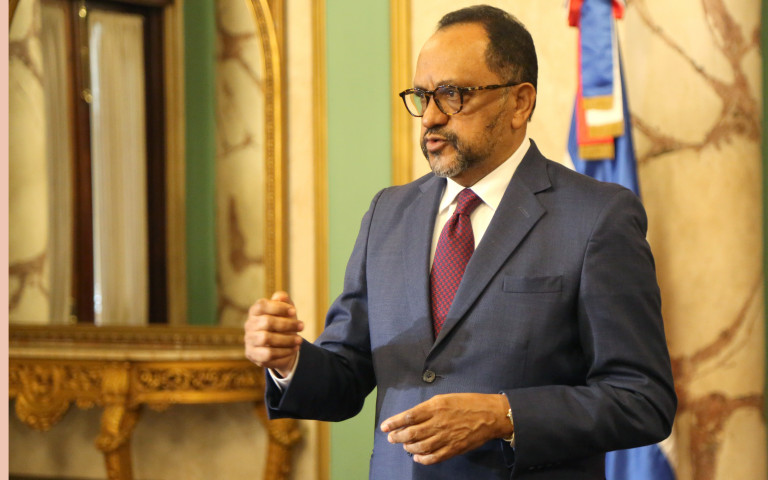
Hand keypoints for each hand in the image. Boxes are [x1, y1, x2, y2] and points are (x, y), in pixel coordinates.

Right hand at [244, 291, 303, 375]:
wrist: (280, 346)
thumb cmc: (283, 324)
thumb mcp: (286, 311)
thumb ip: (284, 301)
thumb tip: (281, 296)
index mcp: (255, 311)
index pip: (262, 305)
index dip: (278, 307)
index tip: (294, 311)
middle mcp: (249, 325)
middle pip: (267, 322)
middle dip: (287, 324)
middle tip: (302, 326)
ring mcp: (249, 341)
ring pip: (267, 339)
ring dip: (287, 340)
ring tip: (300, 340)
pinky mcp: (252, 355)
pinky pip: (268, 354)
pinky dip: (284, 352)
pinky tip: (294, 349)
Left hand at [380, 393, 511, 464]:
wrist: (490, 415)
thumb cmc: (468, 403)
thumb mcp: (445, 398)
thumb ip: (428, 408)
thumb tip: (412, 417)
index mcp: (435, 406)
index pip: (408, 416)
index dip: (394, 422)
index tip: (384, 427)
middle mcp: (438, 422)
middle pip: (411, 433)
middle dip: (397, 436)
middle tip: (391, 438)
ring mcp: (446, 437)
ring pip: (420, 446)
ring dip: (408, 447)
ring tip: (403, 445)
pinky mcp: (453, 449)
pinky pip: (434, 457)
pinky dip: (422, 459)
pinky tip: (417, 457)